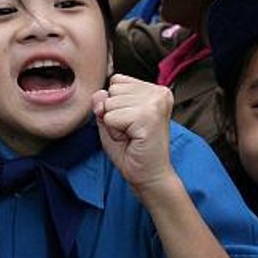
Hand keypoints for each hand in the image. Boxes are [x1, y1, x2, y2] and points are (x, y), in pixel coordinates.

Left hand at [92, 74, 176, 196]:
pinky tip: (132, 140)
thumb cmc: (132, 151)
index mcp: (153, 89)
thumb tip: (99, 94)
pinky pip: (111, 117)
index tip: (130, 123)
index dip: (115, 105)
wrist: (149, 177)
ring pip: (110, 103)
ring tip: (131, 136)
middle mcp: (158, 92)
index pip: (116, 80)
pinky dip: (115, 132)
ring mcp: (155, 102)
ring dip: (114, 124)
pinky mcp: (149, 115)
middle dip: (114, 114)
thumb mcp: (111, 122)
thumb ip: (103, 104)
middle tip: (131, 132)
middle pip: (112, 90)